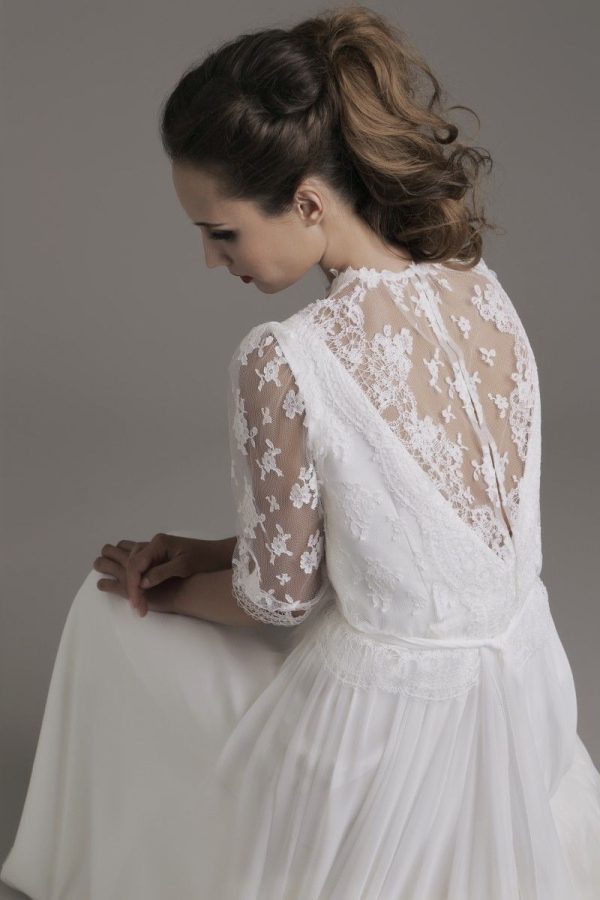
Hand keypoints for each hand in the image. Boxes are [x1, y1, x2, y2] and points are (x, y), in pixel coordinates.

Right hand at [93, 534, 230, 617]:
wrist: (218, 555)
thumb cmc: (204, 559)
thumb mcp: (184, 566)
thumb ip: (161, 573)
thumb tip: (141, 583)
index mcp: (158, 543)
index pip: (136, 564)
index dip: (133, 584)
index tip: (137, 603)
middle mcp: (154, 544)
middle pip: (132, 565)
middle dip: (133, 587)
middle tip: (139, 608)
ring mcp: (156, 550)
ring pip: (135, 566)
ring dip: (135, 585)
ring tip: (140, 605)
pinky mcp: (160, 557)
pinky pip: (143, 568)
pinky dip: (141, 582)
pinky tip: (144, 595)